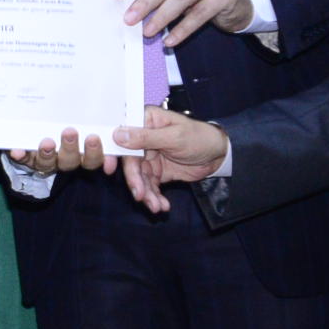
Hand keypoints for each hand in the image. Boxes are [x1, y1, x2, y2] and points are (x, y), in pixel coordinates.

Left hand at [9, 127, 109, 175]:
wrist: (41, 132)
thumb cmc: (69, 126)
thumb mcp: (85, 126)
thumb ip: (100, 128)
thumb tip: (113, 130)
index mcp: (81, 155)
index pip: (92, 160)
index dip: (94, 153)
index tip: (93, 138)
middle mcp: (64, 161)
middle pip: (70, 162)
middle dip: (71, 148)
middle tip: (70, 132)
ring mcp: (45, 161)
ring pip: (48, 163)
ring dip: (47, 153)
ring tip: (47, 142)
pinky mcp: (27, 158)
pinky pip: (24, 159)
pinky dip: (21, 155)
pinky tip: (17, 150)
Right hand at [110, 106, 230, 213]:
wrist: (220, 155)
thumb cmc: (200, 137)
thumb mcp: (174, 137)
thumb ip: (146, 137)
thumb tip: (118, 134)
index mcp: (145, 122)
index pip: (122, 136)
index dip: (114, 152)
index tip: (108, 168)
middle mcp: (143, 139)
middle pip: (130, 162)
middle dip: (136, 181)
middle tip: (141, 196)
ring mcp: (149, 157)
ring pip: (139, 178)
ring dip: (147, 193)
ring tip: (156, 206)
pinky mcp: (157, 171)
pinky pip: (150, 186)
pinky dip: (155, 197)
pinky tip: (162, 206)